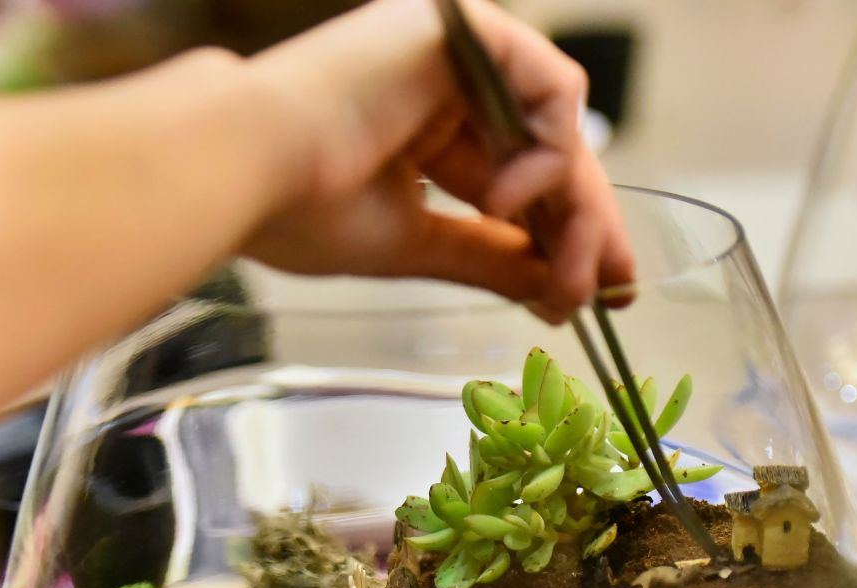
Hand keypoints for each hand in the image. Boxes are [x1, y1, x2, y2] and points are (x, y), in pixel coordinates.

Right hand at [243, 0, 632, 321]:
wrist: (248, 165)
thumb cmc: (299, 207)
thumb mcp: (413, 244)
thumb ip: (486, 257)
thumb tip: (549, 284)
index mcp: (421, 126)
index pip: (513, 177)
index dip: (559, 234)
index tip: (595, 292)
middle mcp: (443, 81)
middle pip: (544, 152)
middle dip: (582, 227)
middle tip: (608, 289)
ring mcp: (455, 49)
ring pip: (554, 127)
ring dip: (570, 207)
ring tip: (556, 269)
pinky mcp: (466, 26)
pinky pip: (551, 87)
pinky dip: (549, 152)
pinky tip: (509, 199)